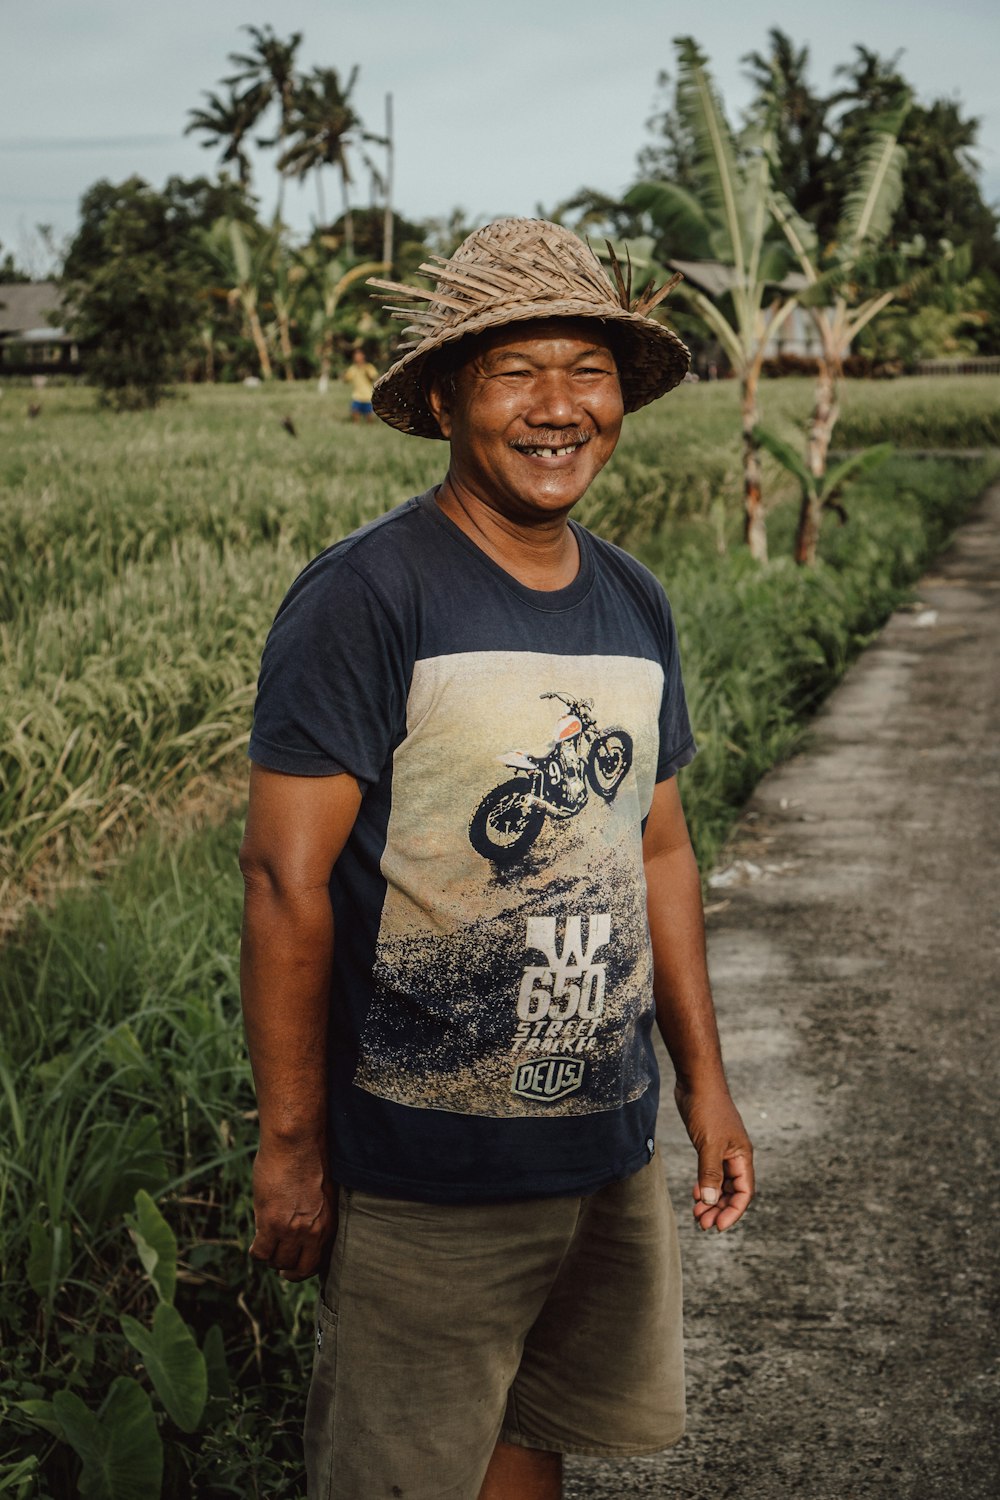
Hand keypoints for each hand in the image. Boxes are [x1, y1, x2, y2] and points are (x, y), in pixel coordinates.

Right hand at [249, 1140, 337, 1280]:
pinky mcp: (271, 1224)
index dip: (306, 1265)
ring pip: (278, 1262)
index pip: (320, 1261)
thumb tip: (306, 1225)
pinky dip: (256, 1252)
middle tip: (280, 1266)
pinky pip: (261, 1253)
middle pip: (300, 1270)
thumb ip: (316, 1213)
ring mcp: (292, 1230)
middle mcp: (313, 1232)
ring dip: (271, 1258)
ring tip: (267, 1248)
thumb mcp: (322, 1191)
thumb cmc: (309, 1158)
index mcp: (328, 1223)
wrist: (296, 1142)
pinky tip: (255, 1244)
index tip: (298, 1262)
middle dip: (289, 1270)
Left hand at [674, 1080, 754, 1232]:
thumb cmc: (707, 1109)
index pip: (744, 1192)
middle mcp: (735, 1156)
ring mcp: (721, 1150)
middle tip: (702, 1223)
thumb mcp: (709, 1144)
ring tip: (697, 1213)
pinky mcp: (708, 1144)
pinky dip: (704, 1185)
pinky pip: (710, 1172)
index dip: (733, 1211)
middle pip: (732, 1191)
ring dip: (710, 1200)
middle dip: (719, 1209)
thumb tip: (711, 1202)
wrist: (697, 1082)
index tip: (718, 1226)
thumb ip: (710, 1174)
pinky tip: (695, 1194)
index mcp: (742, 1156)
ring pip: (720, 1184)